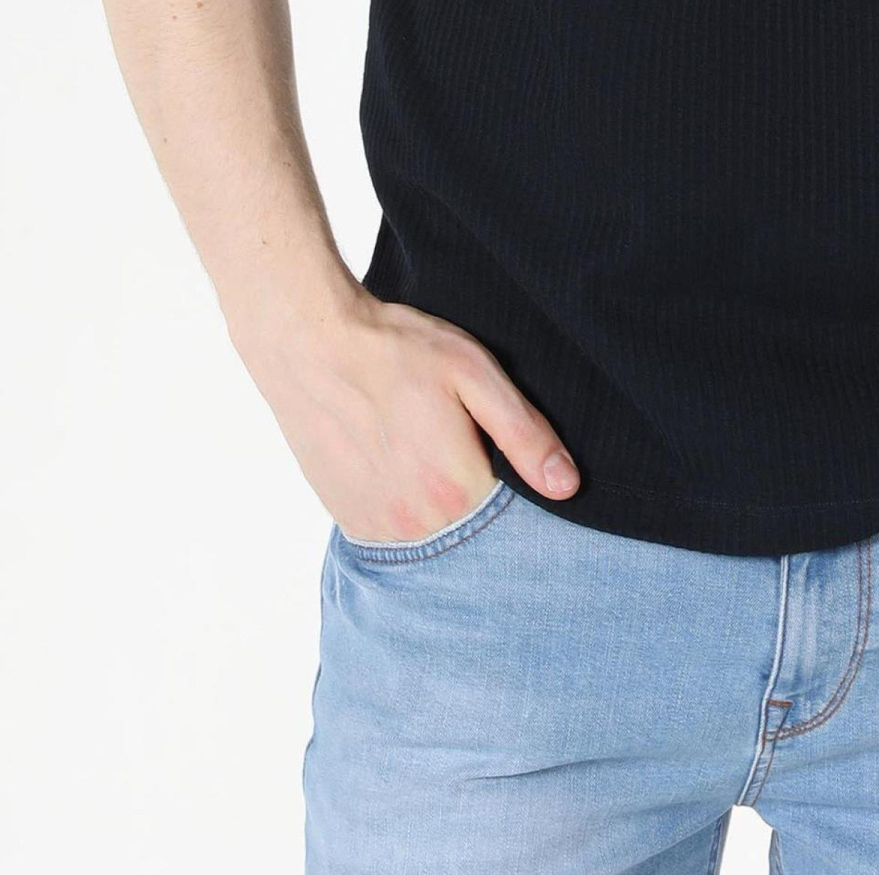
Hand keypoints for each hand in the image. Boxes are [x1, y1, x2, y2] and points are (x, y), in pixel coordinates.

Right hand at [235, 285, 580, 543]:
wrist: (311, 345)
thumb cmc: (397, 350)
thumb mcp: (473, 373)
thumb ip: (524, 433)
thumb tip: (566, 485)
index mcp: (457, 490)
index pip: (514, 512)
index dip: (513, 477)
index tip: (496, 446)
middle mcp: (417, 525)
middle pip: (474, 527)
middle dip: (478, 491)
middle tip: (455, 437)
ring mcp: (379, 529)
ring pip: (435, 532)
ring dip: (439, 503)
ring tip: (423, 445)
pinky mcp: (351, 523)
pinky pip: (397, 532)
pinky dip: (406, 507)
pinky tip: (398, 462)